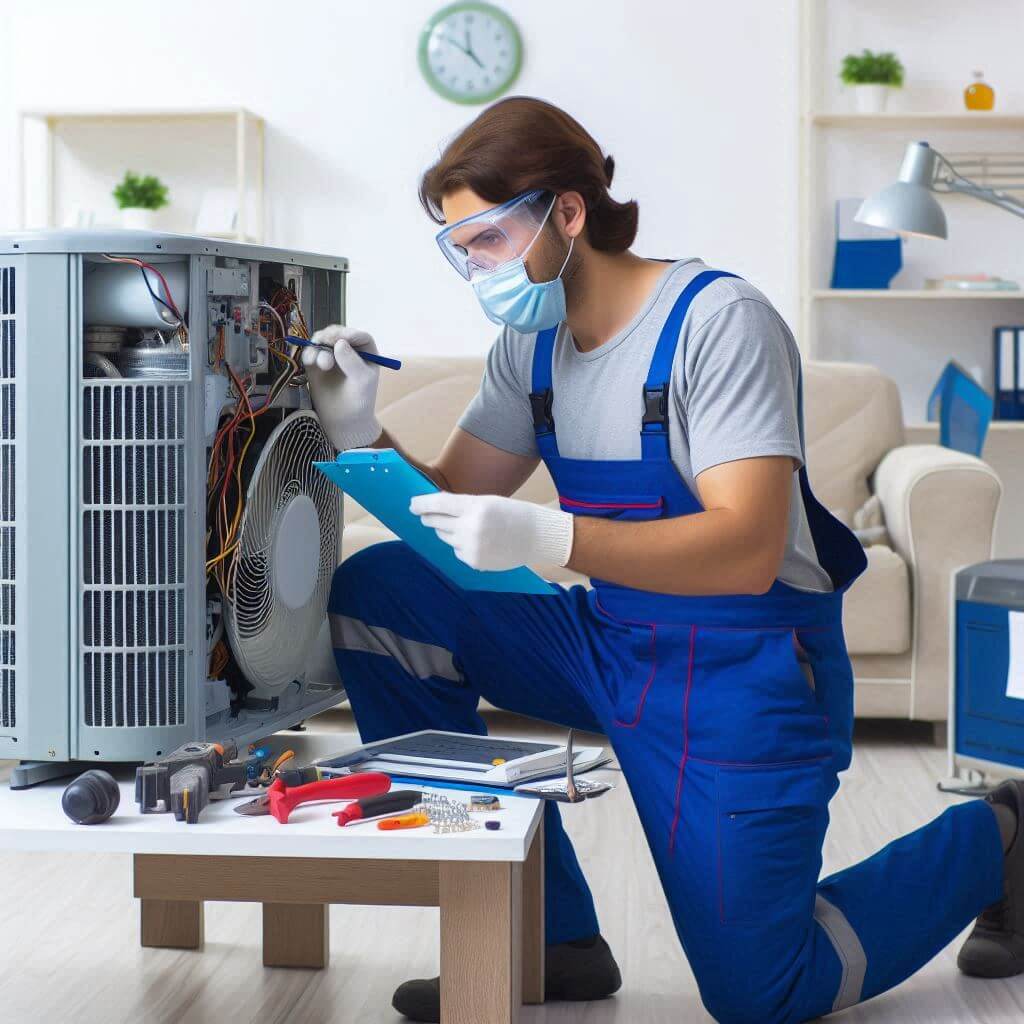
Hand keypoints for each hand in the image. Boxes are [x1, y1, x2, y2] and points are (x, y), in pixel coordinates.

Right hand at [301, 325, 381, 449]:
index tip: (341, 339)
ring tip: (324, 364)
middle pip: (338, 333)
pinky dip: (309, 354)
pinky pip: (310, 352)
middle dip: (331, 336)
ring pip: (322, 340)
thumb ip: (352, 362)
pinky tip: (311, 362)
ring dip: (320, 346)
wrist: (344, 420)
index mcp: (367, 352)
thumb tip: (339, 343)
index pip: (360, 336)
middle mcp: (348, 350)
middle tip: (324, 341)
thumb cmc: (360, 400)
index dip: (350, 334)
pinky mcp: (315, 364)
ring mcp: (331, 355)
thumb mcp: (362, 381)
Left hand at [410, 492, 573, 570]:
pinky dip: (460, 545)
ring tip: (466, 527)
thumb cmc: (511, 514)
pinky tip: (479, 541)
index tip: (412, 505)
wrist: (537, 535)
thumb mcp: (487, 501)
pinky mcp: (474, 561)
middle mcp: (471, 527)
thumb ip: (461, 505)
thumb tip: (431, 510)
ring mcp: (471, 546)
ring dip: (447, 531)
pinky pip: (456, 550)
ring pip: (444, 537)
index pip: (439, 503)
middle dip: (429, 518)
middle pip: (436, 521)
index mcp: (476, 506)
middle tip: (425, 516)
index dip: (422, 504)